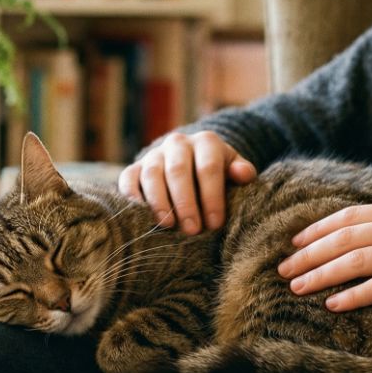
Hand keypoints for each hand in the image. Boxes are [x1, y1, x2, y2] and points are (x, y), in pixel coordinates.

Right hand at [118, 131, 256, 233]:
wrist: (190, 161)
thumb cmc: (216, 173)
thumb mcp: (233, 168)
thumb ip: (242, 172)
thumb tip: (243, 174)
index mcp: (206, 142)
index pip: (209, 168)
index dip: (211, 197)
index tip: (214, 224)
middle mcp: (178, 143)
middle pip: (179, 171)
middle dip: (185, 203)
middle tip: (192, 230)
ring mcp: (154, 155)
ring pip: (153, 174)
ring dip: (159, 202)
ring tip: (168, 225)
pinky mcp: (134, 167)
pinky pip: (128, 179)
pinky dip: (132, 196)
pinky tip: (141, 215)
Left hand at [277, 197, 371, 310]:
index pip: (350, 217)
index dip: (318, 229)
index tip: (295, 242)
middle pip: (344, 238)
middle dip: (309, 254)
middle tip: (282, 268)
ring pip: (355, 261)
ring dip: (321, 274)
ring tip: (296, 287)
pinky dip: (354, 296)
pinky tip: (333, 305)